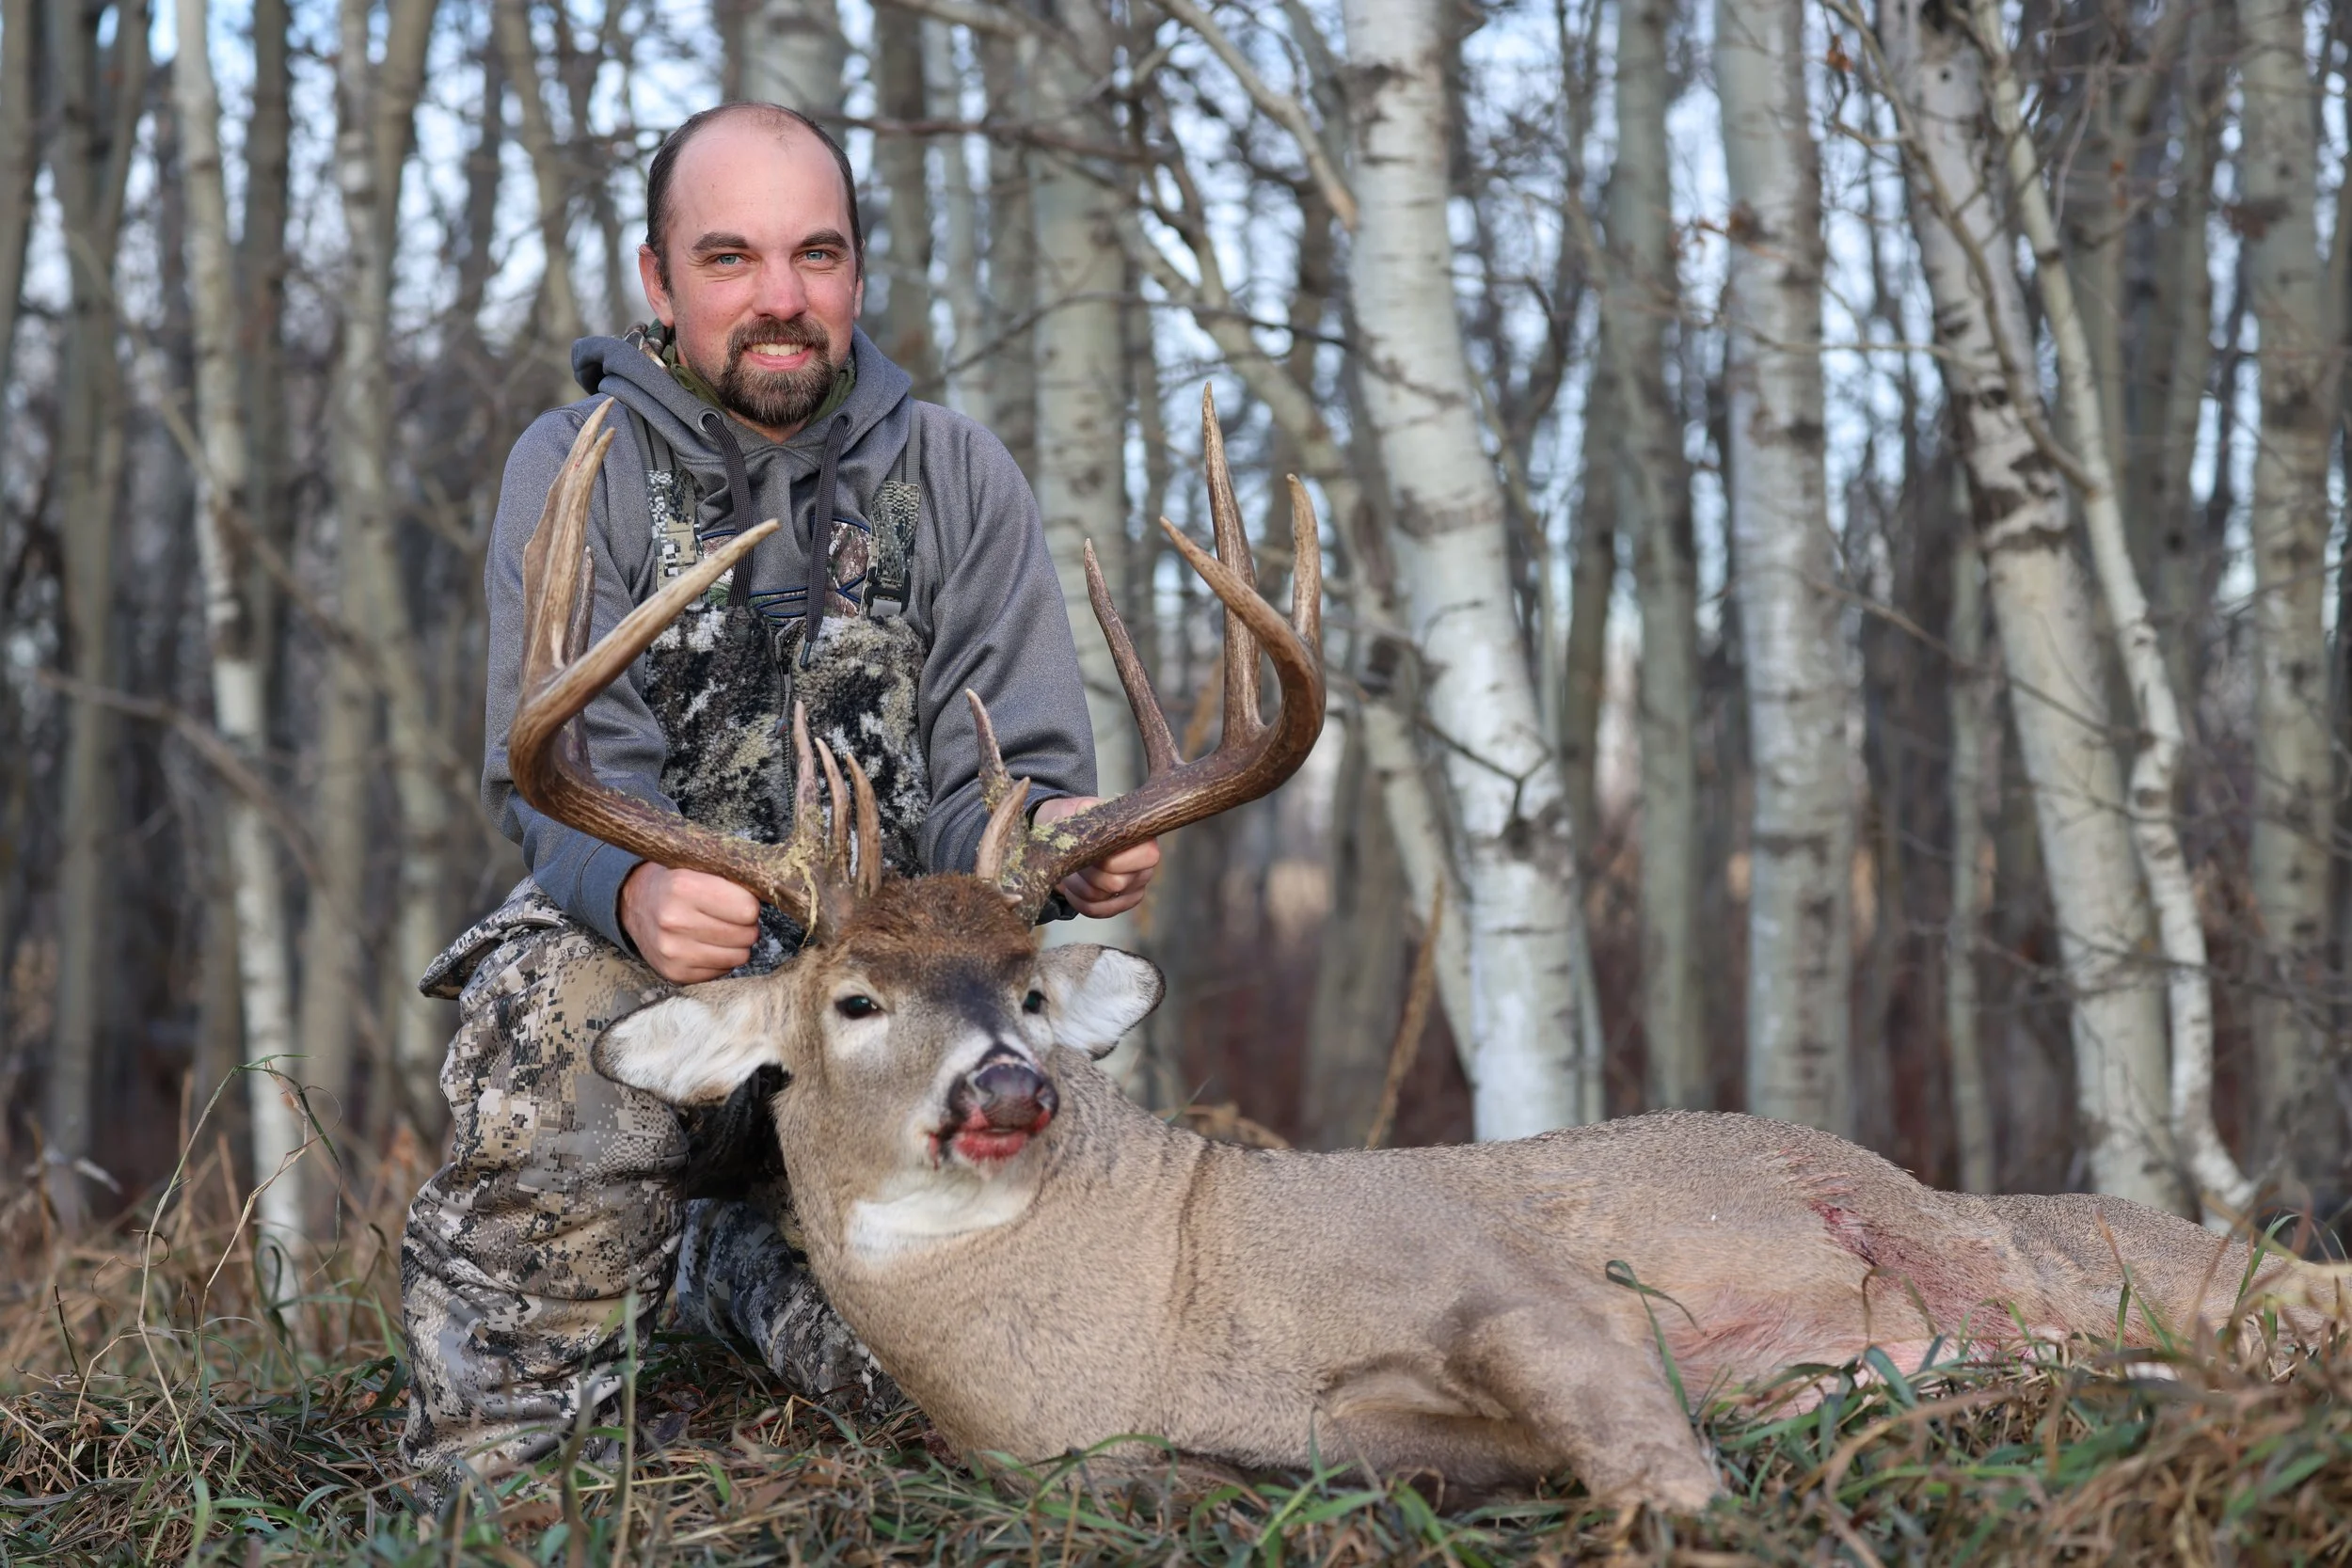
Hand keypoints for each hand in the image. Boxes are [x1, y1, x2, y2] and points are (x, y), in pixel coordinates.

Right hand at [620, 863, 760, 982]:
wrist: (636, 903)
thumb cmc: (677, 881)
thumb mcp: (698, 865)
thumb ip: (731, 876)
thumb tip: (771, 891)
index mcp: (684, 887)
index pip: (747, 909)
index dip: (750, 904)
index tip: (741, 900)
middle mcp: (675, 920)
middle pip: (746, 935)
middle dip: (746, 926)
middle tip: (732, 917)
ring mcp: (673, 951)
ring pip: (738, 957)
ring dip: (737, 944)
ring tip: (722, 930)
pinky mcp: (674, 972)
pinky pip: (722, 972)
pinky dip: (722, 959)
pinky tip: (707, 944)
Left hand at [1034, 796, 1160, 918]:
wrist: (1072, 835)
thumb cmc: (1080, 820)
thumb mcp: (1080, 808)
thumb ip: (1086, 810)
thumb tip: (1087, 811)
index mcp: (1144, 836)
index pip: (1137, 858)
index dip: (1105, 857)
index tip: (1085, 848)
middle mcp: (1147, 863)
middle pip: (1115, 882)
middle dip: (1085, 872)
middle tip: (1071, 860)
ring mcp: (1137, 885)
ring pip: (1101, 898)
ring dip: (1076, 886)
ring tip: (1068, 871)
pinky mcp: (1124, 901)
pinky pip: (1098, 910)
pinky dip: (1078, 901)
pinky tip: (1071, 888)